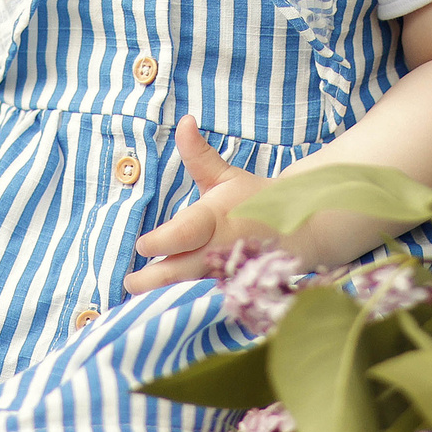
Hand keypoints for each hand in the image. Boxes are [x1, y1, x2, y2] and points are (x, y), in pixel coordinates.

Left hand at [127, 117, 270, 293]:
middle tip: (129, 281)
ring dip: (164, 298)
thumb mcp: (227, 176)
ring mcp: (226, 276)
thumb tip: (185, 121)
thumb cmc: (254, 200)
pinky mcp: (231, 293)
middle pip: (180, 271)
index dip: (161, 241)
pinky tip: (163, 310)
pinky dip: (184, 307)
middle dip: (151, 279)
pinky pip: (204, 303)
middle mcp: (220, 251)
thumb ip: (199, 155)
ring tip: (137, 300)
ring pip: (190, 293)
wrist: (302, 231)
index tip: (141, 245)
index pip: (184, 233)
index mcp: (216, 220)